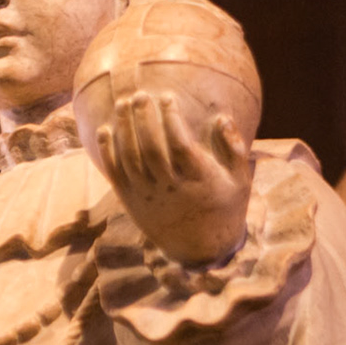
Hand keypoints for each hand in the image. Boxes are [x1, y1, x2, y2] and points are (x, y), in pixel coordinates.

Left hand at [93, 92, 252, 265]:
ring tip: (123, 103)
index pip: (180, 144)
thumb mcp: (239, 180)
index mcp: (198, 181)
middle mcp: (170, 189)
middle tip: (140, 94)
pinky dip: (108, 151)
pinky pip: (116, 174)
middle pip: (151, 149)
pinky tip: (105, 130)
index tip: (168, 97)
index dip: (172, 119)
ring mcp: (148, 197)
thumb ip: (233, 148)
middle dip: (144, 118)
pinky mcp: (131, 203)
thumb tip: (221, 116)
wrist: (201, 249)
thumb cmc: (223, 206)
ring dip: (124, 129)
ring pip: (130, 159)